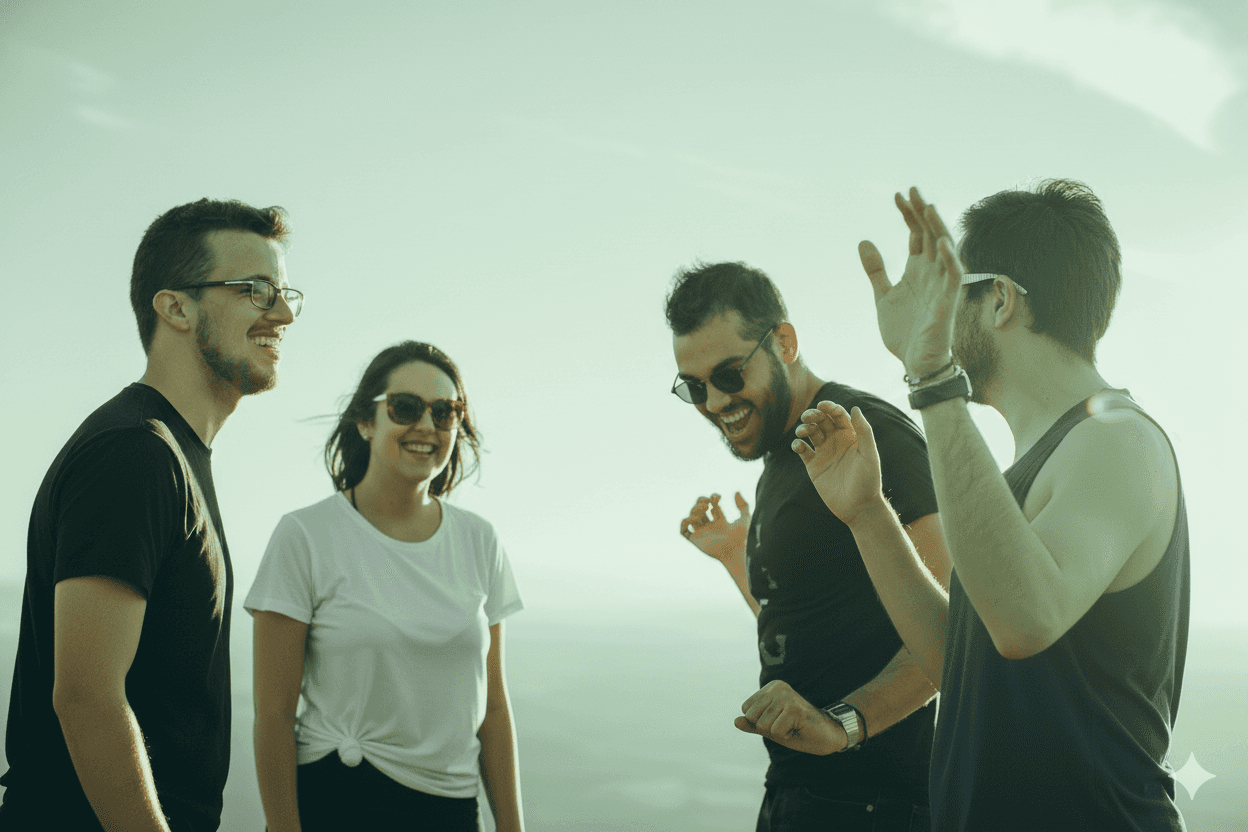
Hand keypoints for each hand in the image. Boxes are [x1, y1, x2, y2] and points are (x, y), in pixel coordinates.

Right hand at [679, 492, 749, 563]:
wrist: (735, 551)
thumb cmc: (742, 538)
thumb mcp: (746, 518)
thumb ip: (743, 505)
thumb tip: (736, 492)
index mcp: (722, 522)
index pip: (712, 506)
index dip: (713, 498)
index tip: (718, 497)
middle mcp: (711, 527)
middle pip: (700, 509)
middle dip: (701, 501)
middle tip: (707, 501)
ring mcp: (703, 533)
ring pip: (691, 517)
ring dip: (694, 509)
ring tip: (704, 509)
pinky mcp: (695, 540)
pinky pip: (683, 531)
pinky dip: (684, 522)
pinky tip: (694, 518)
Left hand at [734, 680, 845, 754]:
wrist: (827, 736)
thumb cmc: (798, 731)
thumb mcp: (771, 728)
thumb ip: (753, 724)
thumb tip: (735, 721)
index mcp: (770, 688)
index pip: (747, 711)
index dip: (761, 723)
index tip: (779, 721)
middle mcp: (777, 688)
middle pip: (752, 717)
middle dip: (768, 728)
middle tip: (786, 725)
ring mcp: (786, 697)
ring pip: (763, 725)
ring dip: (778, 733)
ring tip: (793, 726)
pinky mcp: (795, 709)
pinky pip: (776, 731)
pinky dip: (787, 736)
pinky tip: (798, 729)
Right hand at [791, 402, 883, 526]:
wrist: (859, 507)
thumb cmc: (869, 481)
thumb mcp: (869, 455)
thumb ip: (864, 431)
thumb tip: (855, 407)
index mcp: (850, 436)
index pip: (838, 415)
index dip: (830, 407)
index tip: (823, 405)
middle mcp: (836, 441)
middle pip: (821, 420)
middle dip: (813, 415)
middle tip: (808, 416)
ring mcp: (823, 453)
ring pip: (810, 433)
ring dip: (804, 428)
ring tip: (803, 432)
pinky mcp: (813, 466)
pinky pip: (802, 451)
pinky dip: (797, 445)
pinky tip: (798, 446)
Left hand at [859, 187, 965, 376]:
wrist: (916, 363)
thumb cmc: (904, 332)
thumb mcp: (883, 296)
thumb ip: (876, 270)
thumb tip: (863, 241)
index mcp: (918, 270)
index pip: (917, 234)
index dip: (908, 215)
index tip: (897, 195)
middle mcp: (932, 273)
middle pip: (930, 235)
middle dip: (921, 213)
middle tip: (911, 190)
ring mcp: (942, 286)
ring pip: (944, 250)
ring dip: (937, 228)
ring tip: (927, 207)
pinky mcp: (948, 303)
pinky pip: (954, 277)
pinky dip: (950, 260)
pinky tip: (942, 244)